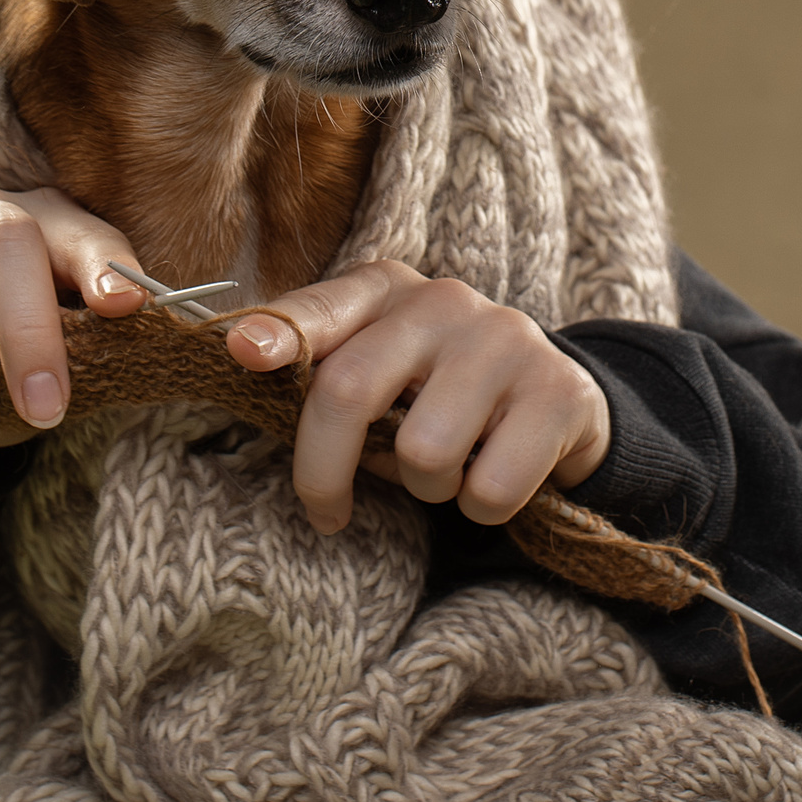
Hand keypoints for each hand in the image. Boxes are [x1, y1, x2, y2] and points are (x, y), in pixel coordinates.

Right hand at [0, 182, 149, 443]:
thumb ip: (96, 326)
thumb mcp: (61, 322)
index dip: (104, 265)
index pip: (81, 233)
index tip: (123, 305)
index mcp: (41, 216)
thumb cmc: (7, 329)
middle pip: (7, 256)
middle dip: (32, 348)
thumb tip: (131, 325)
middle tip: (45, 414)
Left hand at [229, 259, 610, 532]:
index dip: (280, 331)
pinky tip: (493, 475)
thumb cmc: (438, 394)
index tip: (242, 353)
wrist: (557, 402)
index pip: (321, 308)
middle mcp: (444, 301)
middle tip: (327, 512)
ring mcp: (506, 341)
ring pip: (423, 453)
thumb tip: (242, 361)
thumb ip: (320, 369)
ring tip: (446, 469)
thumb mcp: (380, 371)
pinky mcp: (559, 392)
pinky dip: (482, 505)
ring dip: (427, 488)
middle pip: (350, 389)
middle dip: (323, 471)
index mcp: (386, 290)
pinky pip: (489, 487)